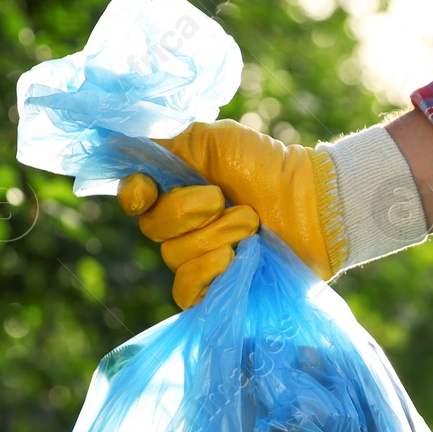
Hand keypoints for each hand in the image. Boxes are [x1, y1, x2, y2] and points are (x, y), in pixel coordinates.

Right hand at [118, 120, 338, 308]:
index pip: (133, 196)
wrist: (311, 204)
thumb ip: (168, 146)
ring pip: (175, 256)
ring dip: (217, 236)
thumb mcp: (214, 141)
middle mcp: (179, 227)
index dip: (135, 195)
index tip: (149, 190)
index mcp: (174, 189)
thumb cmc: (267, 167)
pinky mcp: (214, 290)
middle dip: (193, 211)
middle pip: (152, 229)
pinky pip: (187, 290)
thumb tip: (121, 147)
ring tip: (251, 226)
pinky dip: (210, 271)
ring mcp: (196, 260)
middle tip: (229, 200)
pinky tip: (236, 259)